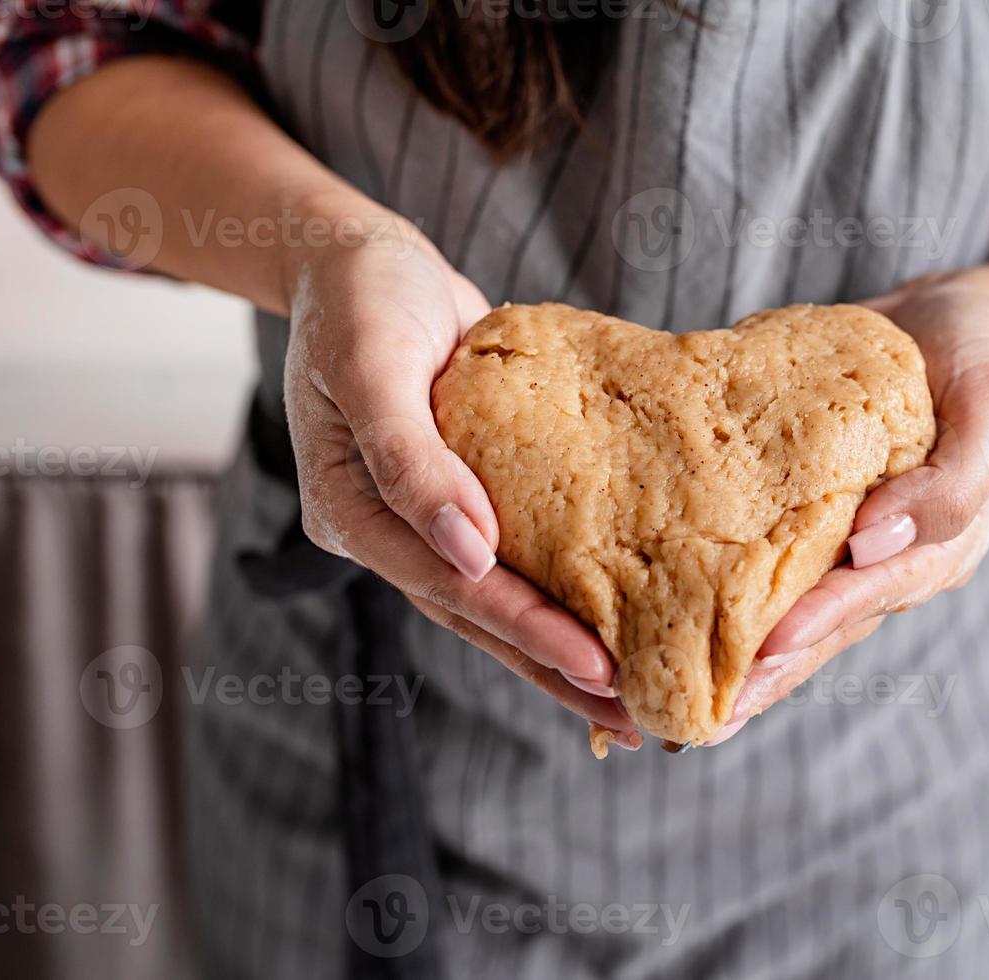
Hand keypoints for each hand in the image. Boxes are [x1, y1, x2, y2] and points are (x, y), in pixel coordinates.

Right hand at [282, 211, 635, 741]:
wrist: (362, 258)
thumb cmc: (361, 298)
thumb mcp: (372, 364)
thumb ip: (412, 458)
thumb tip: (469, 549)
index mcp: (352, 513)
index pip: (453, 588)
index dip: (527, 631)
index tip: (599, 670)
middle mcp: (389, 530)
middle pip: (478, 617)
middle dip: (554, 668)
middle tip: (635, 718)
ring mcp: (425, 517)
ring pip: (497, 600)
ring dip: (558, 648)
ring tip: (629, 698)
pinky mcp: (464, 492)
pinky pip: (514, 554)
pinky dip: (556, 590)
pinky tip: (608, 618)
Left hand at [712, 270, 988, 744]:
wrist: (952, 321)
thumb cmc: (981, 361)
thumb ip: (952, 482)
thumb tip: (875, 544)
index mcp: (938, 545)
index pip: (871, 592)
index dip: (820, 620)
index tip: (766, 649)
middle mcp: (888, 558)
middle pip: (824, 626)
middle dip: (766, 673)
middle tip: (705, 717)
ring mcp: (848, 543)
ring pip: (791, 608)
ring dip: (740, 656)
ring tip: (678, 700)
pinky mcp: (809, 515)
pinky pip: (769, 561)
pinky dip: (727, 594)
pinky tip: (675, 619)